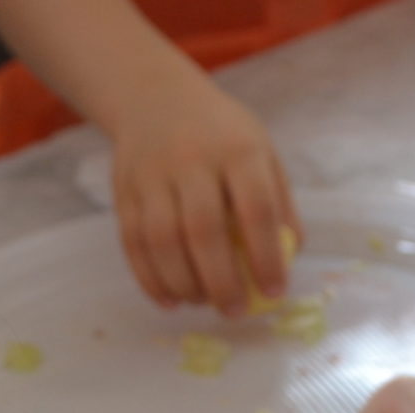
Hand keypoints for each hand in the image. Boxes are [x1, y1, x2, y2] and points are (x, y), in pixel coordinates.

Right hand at [108, 80, 297, 316]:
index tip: (274, 292)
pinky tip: (171, 300)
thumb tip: (290, 259)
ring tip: (202, 303)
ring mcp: (152, 174)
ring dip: (183, 284)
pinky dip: (150, 280)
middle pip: (203, 230)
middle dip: (221, 281)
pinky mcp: (123, 191)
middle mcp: (191, 159)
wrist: (155, 98)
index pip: (256, 209)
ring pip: (161, 241)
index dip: (266, 257)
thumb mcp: (260, 152)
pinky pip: (133, 244)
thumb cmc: (221, 135)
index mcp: (237, 149)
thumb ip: (278, 203)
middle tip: (235, 312)